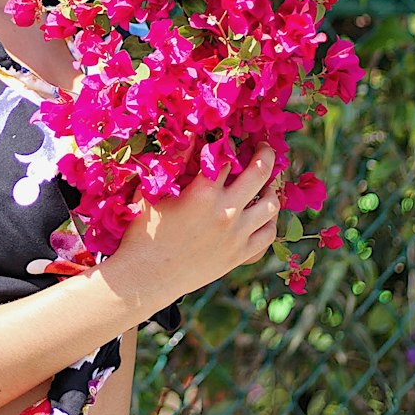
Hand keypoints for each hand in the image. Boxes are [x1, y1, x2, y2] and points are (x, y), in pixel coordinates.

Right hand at [106, 143, 280, 317]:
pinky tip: (263, 214)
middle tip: (265, 147)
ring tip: (268, 182)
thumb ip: (174, 164)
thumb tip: (188, 135)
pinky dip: (269, 222)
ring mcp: (236, 236)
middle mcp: (226, 212)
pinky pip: (267, 235)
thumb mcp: (153, 193)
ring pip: (270, 205)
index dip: (230, 142)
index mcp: (203, 193)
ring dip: (271, 188)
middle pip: (259, 173)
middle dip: (265, 154)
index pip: (227, 155)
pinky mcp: (239, 256)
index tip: (232, 136)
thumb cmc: (143, 233)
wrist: (146, 278)